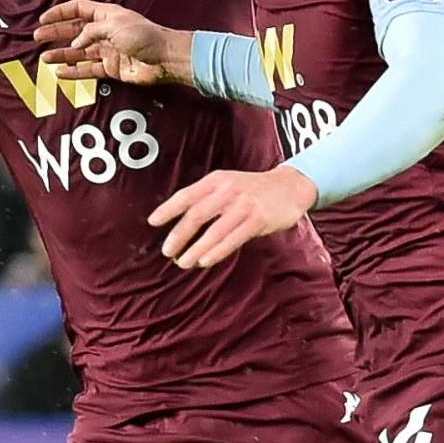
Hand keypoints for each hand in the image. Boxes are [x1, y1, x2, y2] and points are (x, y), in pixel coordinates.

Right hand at [35, 0, 186, 85]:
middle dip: (55, 33)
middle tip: (38, 37)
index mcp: (106, 15)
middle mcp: (104, 31)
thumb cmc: (144, 36)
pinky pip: (88, 70)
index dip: (60, 13)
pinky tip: (61, 73)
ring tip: (44, 58)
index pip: (78, 10)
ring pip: (78, 52)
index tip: (43, 19)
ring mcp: (107, 50)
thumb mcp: (114, 25)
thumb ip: (90, 32)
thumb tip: (75, 44)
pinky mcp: (111, 68)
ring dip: (61, 54)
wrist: (164, 58)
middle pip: (74, 31)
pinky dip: (74, 71)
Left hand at [147, 166, 318, 270]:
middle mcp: (228, 190)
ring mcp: (243, 205)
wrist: (290, 186)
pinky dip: (216, 252)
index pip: (186, 195)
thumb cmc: (254, 189)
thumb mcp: (228, 184)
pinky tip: (204, 261)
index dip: (168, 209)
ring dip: (195, 249)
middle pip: (196, 215)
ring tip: (182, 262)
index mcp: (216, 180)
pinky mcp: (257, 219)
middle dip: (178, 235)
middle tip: (167, 251)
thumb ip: (207, 198)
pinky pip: (232, 239)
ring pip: (213, 231)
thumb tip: (181, 221)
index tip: (153, 222)